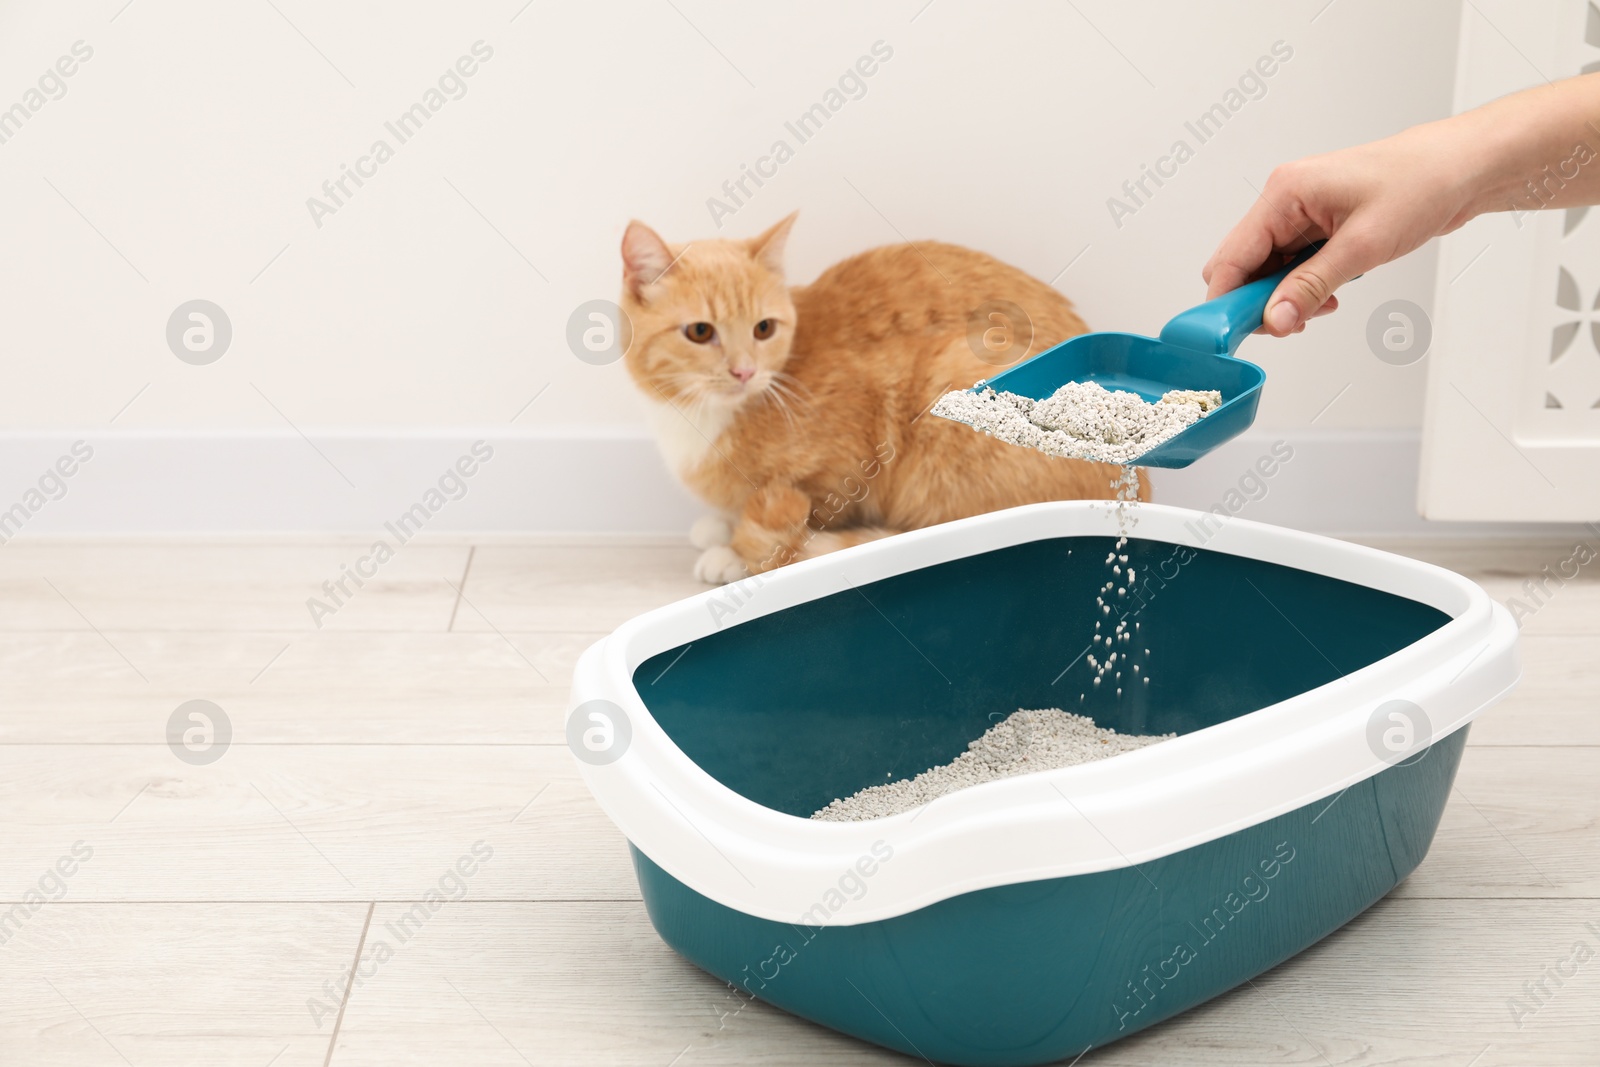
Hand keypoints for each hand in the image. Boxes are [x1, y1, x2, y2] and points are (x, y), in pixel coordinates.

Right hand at [1202, 121, 1481, 335]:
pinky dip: (1303, 287)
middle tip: (1288, 324)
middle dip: (1257, 302)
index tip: (1232, 337)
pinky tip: (1329, 294)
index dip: (1227, 300)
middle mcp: (1285, 200)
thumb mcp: (1362, 245)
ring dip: (1285, 297)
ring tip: (1321, 306)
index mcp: (1284, 192)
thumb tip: (1274, 319)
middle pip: (1243, 266)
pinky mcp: (1318, 226)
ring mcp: (1300, 213)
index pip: (1232, 257)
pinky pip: (1292, 266)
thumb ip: (1310, 286)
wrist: (1463, 168)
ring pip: (1267, 270)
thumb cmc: (1421, 184)